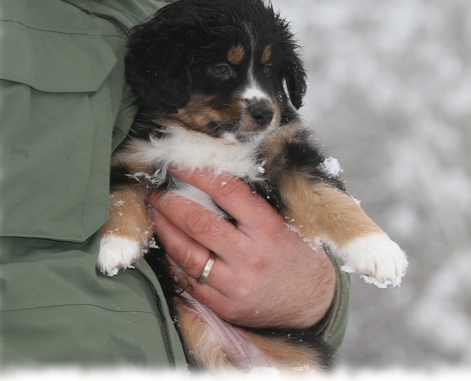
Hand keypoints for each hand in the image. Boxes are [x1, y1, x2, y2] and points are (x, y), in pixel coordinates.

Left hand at [148, 168, 335, 328]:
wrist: (314, 301)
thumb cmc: (298, 254)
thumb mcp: (284, 223)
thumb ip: (250, 207)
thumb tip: (209, 180)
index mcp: (269, 229)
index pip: (227, 192)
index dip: (198, 174)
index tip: (179, 165)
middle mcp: (251, 257)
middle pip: (199, 224)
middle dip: (170, 203)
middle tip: (156, 191)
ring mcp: (235, 285)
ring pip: (187, 254)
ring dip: (165, 230)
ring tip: (155, 215)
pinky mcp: (225, 306)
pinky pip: (189, 281)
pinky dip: (173, 261)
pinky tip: (167, 246)